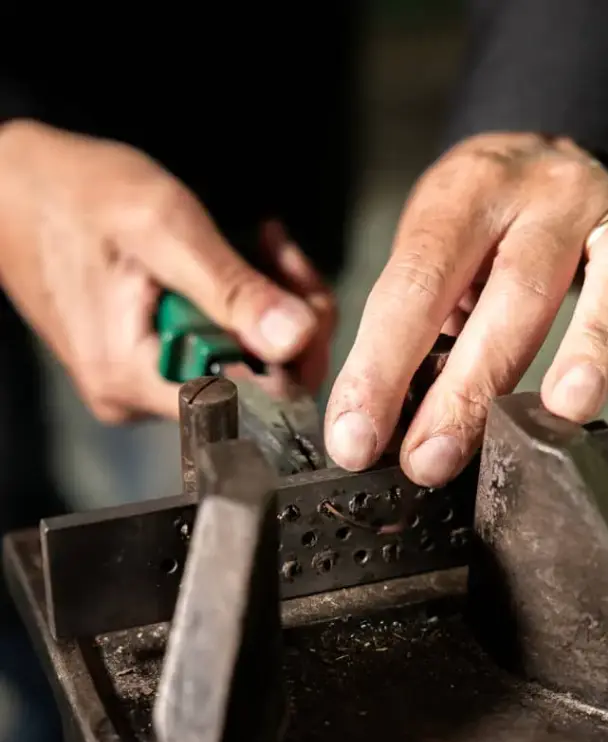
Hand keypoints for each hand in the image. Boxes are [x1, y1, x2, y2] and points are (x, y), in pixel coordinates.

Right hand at [0, 120, 334, 421]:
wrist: (14, 190)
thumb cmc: (75, 196)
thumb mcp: (164, 226)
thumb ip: (231, 288)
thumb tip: (297, 339)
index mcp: (134, 379)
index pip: (248, 405)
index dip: (292, 358)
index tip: (299, 295)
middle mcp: (136, 399)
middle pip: (251, 387)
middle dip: (284, 320)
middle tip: (279, 253)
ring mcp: (141, 386)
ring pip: (241, 365)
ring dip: (264, 306)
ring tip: (258, 245)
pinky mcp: (147, 367)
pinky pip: (216, 351)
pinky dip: (237, 309)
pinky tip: (232, 266)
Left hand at [326, 133, 607, 485]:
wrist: (547, 159)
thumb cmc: (480, 222)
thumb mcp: (431, 250)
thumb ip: (411, 326)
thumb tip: (378, 427)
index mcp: (464, 198)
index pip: (416, 286)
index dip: (382, 368)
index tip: (358, 439)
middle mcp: (541, 197)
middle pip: (512, 292)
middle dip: (471, 388)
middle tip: (435, 458)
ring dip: (590, 348)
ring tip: (563, 412)